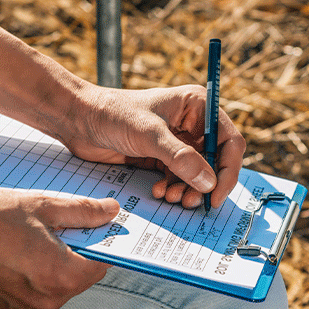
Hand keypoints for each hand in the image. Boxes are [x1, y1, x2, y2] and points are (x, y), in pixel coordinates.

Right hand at [0, 189, 119, 308]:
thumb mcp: (43, 206)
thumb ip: (83, 212)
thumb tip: (110, 211)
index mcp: (60, 277)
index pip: (101, 265)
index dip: (101, 245)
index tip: (96, 230)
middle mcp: (45, 300)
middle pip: (80, 278)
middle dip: (76, 254)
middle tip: (60, 229)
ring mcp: (22, 308)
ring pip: (56, 287)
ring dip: (53, 266)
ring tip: (33, 240)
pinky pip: (32, 293)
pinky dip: (31, 276)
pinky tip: (16, 255)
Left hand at [63, 84, 244, 208]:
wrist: (78, 120)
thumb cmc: (112, 114)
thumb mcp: (149, 134)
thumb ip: (180, 158)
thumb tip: (209, 183)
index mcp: (198, 107)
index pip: (229, 141)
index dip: (227, 170)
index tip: (216, 194)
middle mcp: (193, 124)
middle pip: (216, 161)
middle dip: (206, 184)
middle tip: (191, 201)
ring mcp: (179, 142)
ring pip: (199, 174)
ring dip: (189, 190)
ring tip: (171, 197)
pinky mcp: (164, 157)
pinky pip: (181, 179)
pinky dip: (174, 188)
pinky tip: (159, 191)